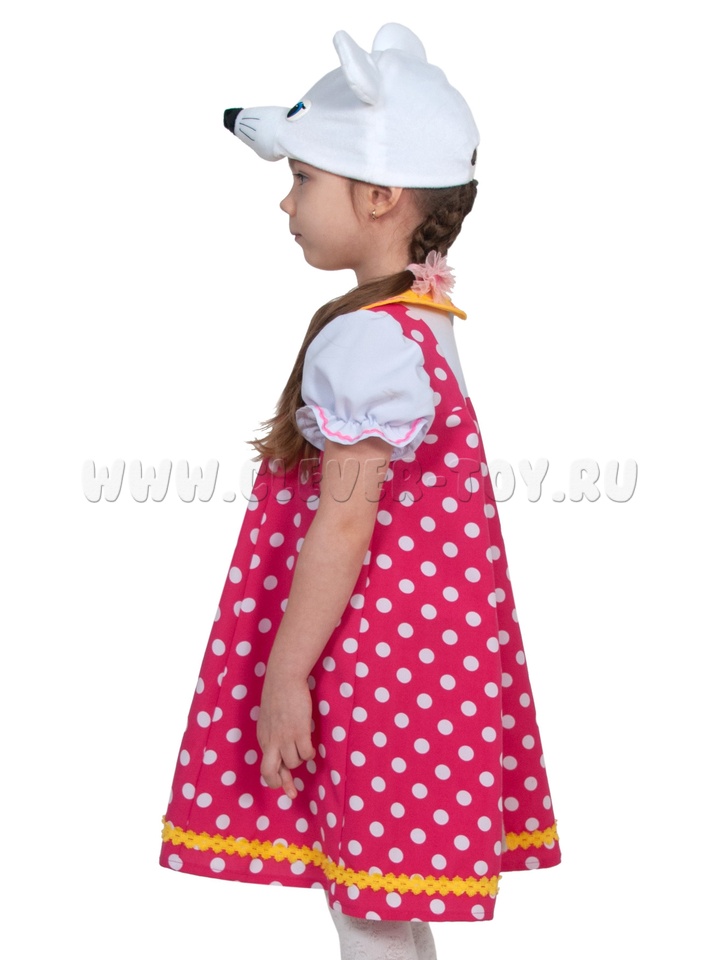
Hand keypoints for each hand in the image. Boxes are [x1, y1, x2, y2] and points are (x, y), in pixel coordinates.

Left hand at [257, 673, 315, 799]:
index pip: (265, 768)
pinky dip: (310, 754)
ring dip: (301, 759)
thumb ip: (272, 735)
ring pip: (294, 763)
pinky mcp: (299, 731)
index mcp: (263, 738)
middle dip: (282, 783)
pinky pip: (306, 754)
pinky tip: (312, 746)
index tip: (286, 789)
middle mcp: (271, 741)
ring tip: (306, 748)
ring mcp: (285, 737)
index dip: (275, 781)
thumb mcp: (269, 719)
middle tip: (292, 790)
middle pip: (269, 772)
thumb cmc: (278, 694)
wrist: (283, 678)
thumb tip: (279, 750)